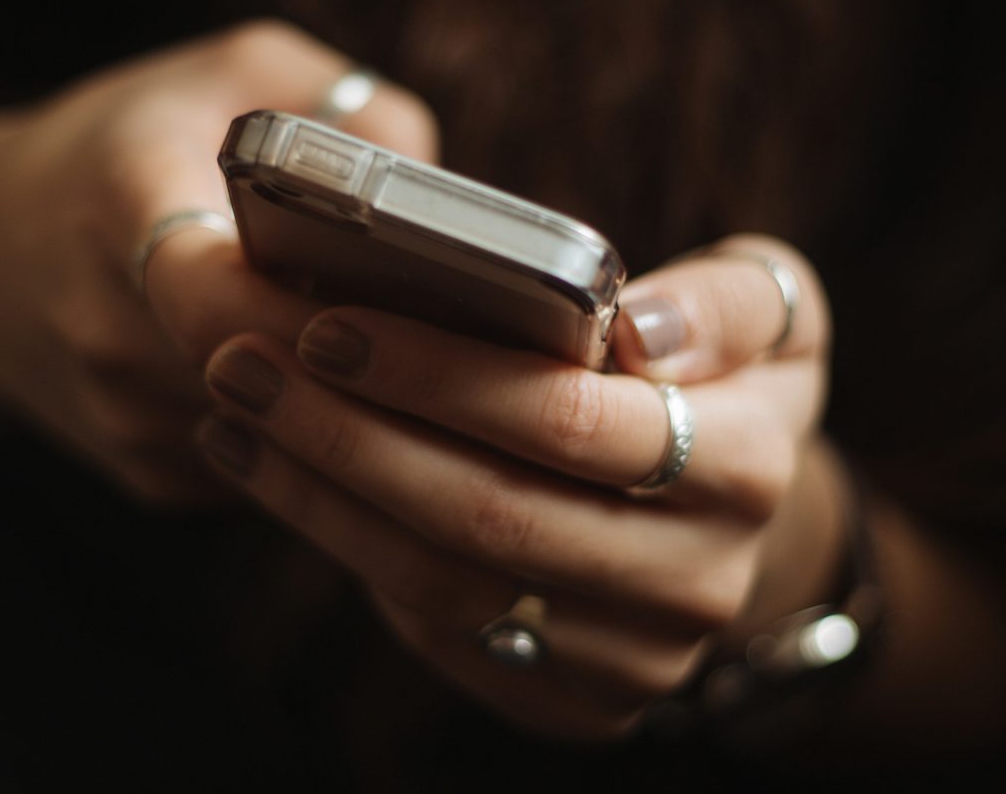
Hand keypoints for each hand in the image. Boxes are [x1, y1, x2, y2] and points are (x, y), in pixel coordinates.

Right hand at [0, 20, 435, 503]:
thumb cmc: (122, 148)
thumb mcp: (228, 73)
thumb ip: (343, 102)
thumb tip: (439, 185)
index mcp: (119, 207)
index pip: (214, 291)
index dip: (312, 308)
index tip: (397, 293)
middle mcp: (108, 328)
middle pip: (272, 376)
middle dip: (371, 361)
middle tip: (465, 335)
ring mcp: (125, 419)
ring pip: (286, 434)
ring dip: (357, 405)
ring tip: (429, 359)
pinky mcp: (149, 477)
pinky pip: (269, 467)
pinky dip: (319, 431)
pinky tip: (347, 386)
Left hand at [194, 234, 841, 735]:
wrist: (729, 521)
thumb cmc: (720, 379)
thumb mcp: (770, 311)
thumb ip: (726, 301)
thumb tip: (638, 328)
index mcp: (748, 467)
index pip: (572, 422)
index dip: (441, 376)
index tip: (330, 324)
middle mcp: (699, 581)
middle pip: (489, 513)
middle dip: (347, 434)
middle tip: (242, 362)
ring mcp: (634, 660)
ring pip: (445, 582)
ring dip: (318, 494)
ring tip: (235, 411)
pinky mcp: (572, 704)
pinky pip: (436, 628)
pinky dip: (341, 544)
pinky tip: (271, 471)